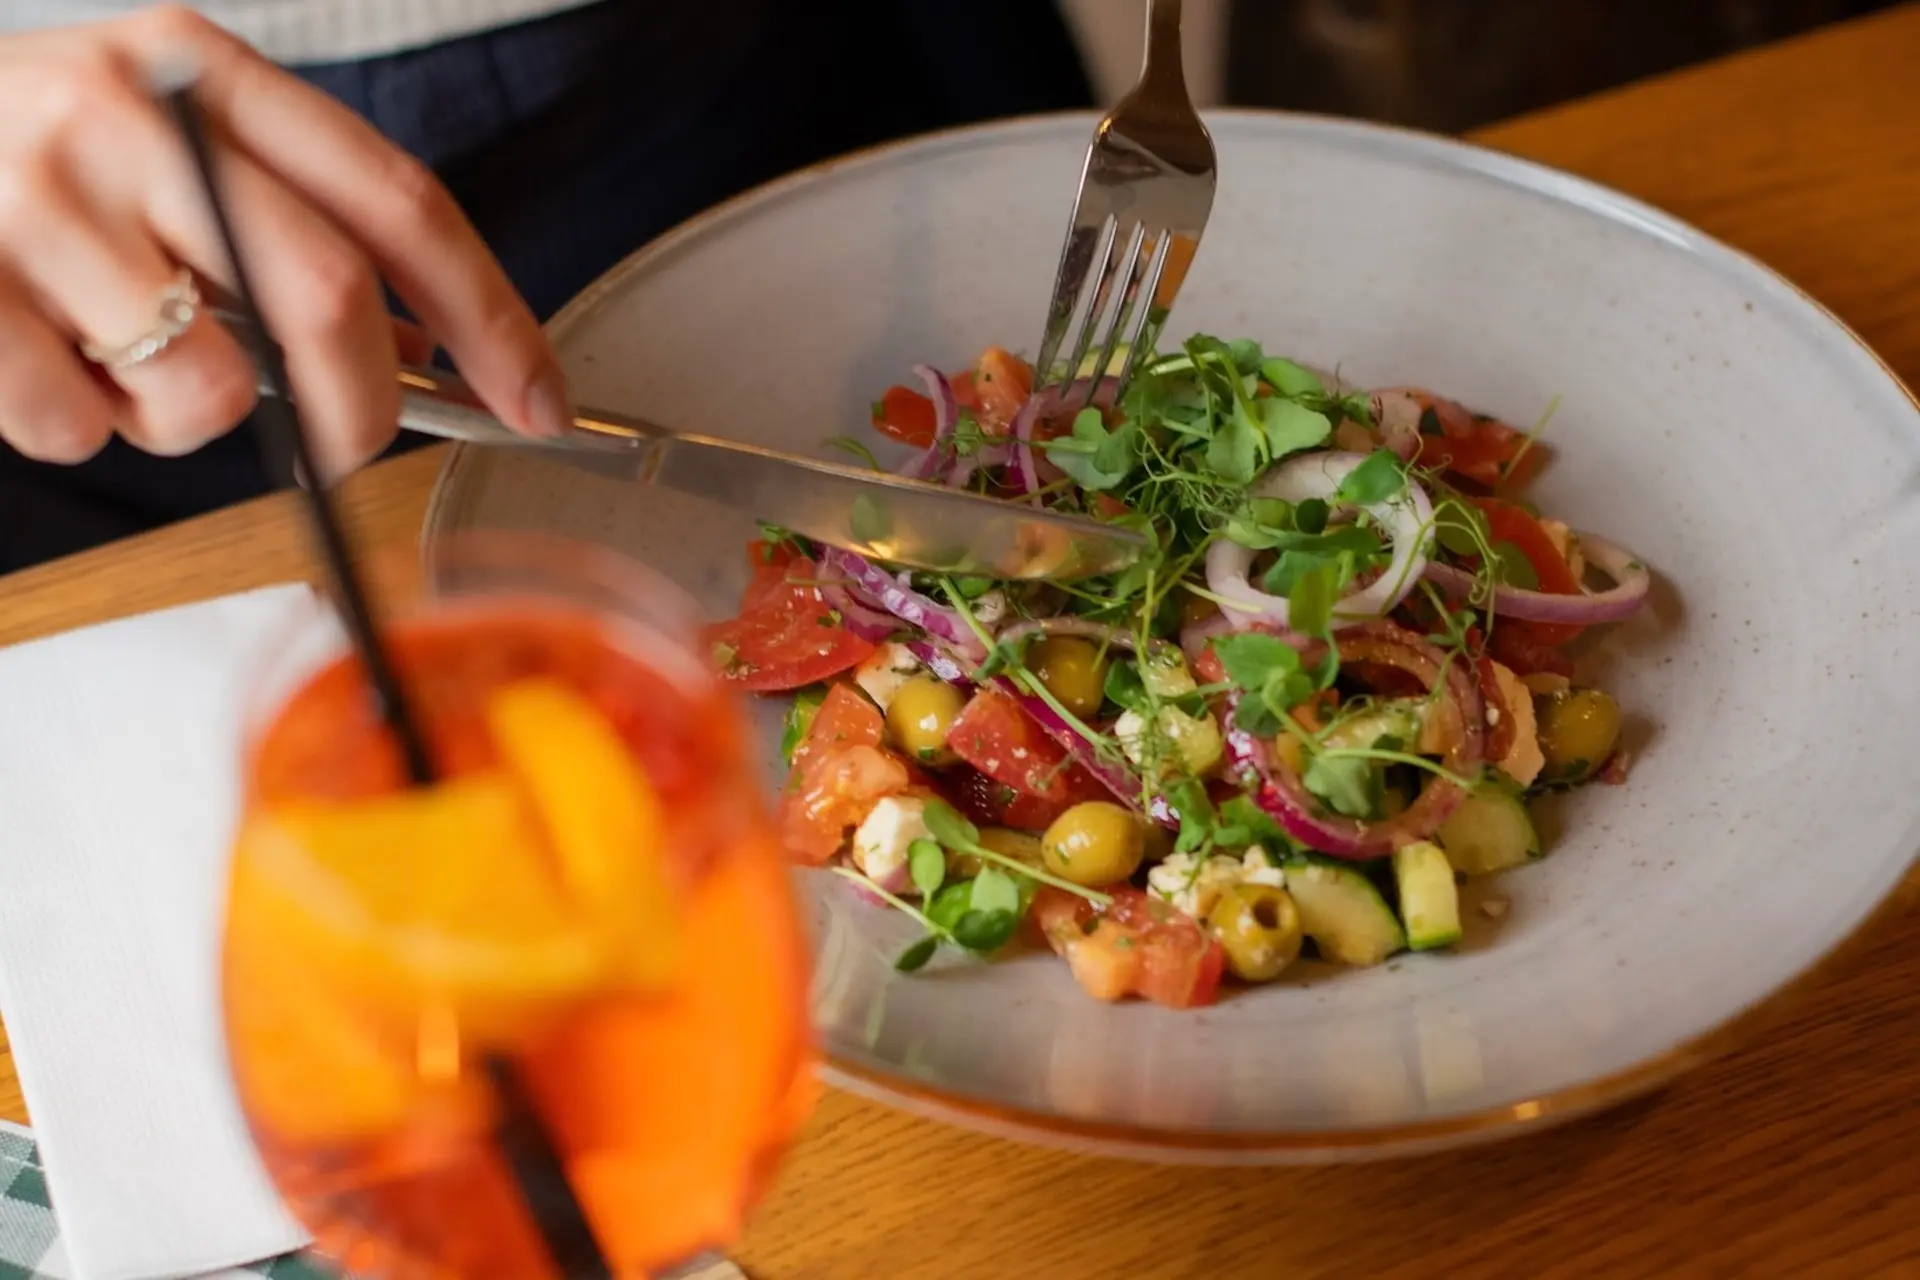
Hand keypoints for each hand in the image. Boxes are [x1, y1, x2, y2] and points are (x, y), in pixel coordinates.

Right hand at [0, 6, 569, 477]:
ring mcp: (35, 195)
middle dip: (362, 408)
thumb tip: (430, 358)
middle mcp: (130, 115)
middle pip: (326, 298)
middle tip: (348, 444)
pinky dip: (76, 427)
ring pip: (201, 390)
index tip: (543, 401)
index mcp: (207, 70)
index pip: (400, 202)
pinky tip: (33, 353)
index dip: (491, 315)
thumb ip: (291, 228)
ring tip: (116, 353)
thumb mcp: (170, 146)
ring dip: (184, 419)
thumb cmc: (36, 159)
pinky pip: (77, 427)